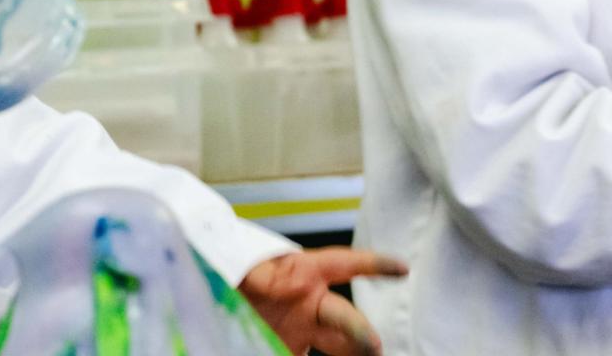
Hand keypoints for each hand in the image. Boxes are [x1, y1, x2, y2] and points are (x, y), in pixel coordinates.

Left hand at [239, 249, 406, 355]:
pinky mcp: (288, 348)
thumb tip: (257, 277)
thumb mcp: (239, 264)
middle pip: (346, 319)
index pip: (345, 264)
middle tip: (374, 347)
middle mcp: (309, 304)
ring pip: (340, 346)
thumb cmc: (229, 267)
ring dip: (354, 353)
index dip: (374, 265)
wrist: (210, 292)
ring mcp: (301, 330)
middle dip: (363, 334)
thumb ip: (251, 270)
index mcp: (302, 274)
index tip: (401, 269)